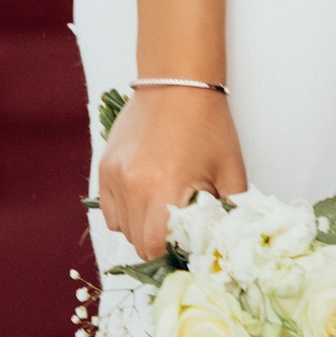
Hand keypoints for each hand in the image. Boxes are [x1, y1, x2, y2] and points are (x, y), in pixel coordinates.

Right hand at [97, 83, 244, 258]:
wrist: (178, 82)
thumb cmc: (207, 124)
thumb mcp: (230, 172)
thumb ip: (229, 213)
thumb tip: (223, 242)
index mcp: (163, 189)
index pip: (154, 246)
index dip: (170, 253)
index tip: (185, 247)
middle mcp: (132, 185)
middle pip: (136, 241)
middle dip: (156, 243)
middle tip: (177, 232)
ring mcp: (114, 175)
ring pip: (120, 227)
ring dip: (139, 228)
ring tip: (161, 212)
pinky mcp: (105, 166)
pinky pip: (108, 207)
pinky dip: (124, 212)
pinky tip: (144, 199)